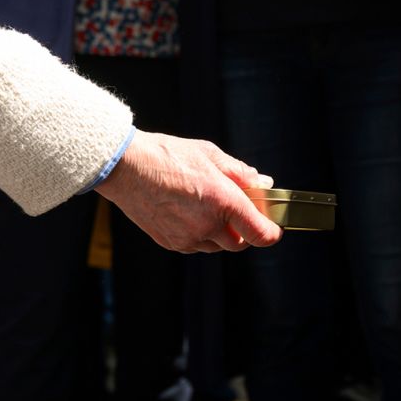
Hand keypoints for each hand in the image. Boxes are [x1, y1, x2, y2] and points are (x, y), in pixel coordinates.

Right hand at [95, 131, 283, 252]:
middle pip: (239, 243)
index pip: (260, 233)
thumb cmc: (167, 155)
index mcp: (223, 201)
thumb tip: (263, 184)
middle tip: (239, 209)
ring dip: (221, 233)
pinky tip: (189, 211)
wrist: (126, 167)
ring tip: (208, 205)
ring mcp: (187, 238)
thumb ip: (240, 173)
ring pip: (216, 246)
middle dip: (244, 230)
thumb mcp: (210, 154)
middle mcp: (207, 225)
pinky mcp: (171, 243)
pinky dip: (200, 234)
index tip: (274, 228)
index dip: (271, 233)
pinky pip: (195, 245)